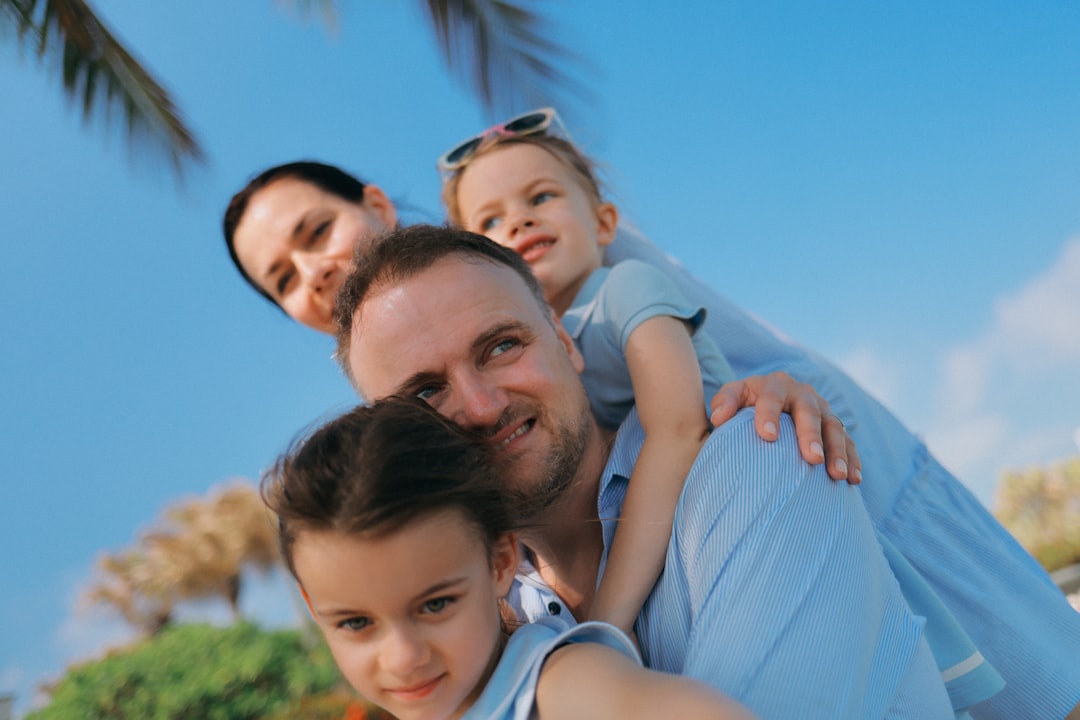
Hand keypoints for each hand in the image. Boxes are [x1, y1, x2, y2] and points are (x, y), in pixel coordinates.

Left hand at [709, 372, 860, 483]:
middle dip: (811, 435)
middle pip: (809, 412)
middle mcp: (803, 394)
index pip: (771, 397)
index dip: (769, 414)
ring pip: (834, 428)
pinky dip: (852, 460)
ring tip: (837, 475)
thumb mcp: (734, 398)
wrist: (770, 405)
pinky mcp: (835, 428)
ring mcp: (823, 410)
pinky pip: (848, 442)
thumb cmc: (746, 406)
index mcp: (775, 385)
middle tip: (811, 458)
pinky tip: (854, 479)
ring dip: (838, 451)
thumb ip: (724, 403)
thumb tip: (719, 418)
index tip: (767, 436)